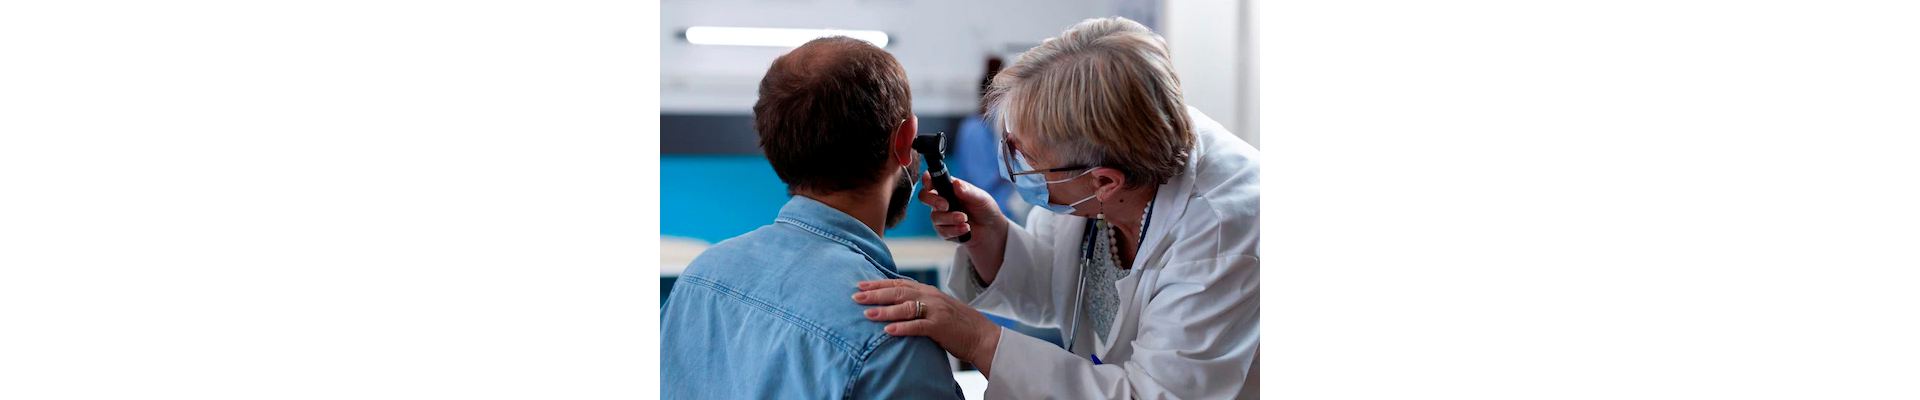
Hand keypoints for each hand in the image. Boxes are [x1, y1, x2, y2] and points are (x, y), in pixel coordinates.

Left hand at [853, 279, 1002, 375]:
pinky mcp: (940, 326)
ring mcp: (936, 310)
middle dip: (876, 294)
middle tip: (856, 296)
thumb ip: (918, 304)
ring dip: (885, 310)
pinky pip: (918, 326)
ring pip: (906, 307)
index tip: (860, 285)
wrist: (982, 336)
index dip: (878, 284)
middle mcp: (931, 296)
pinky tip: (888, 331)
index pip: (899, 283)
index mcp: (928, 291)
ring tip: (867, 313)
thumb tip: (895, 304)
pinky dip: (902, 328)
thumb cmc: (957, 324)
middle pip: (899, 291)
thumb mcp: (937, 308)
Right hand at [919, 173, 1009, 283]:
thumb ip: (968, 191)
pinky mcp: (944, 231)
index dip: (927, 180)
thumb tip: (956, 184)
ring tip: (965, 219)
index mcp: (949, 188)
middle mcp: (942, 200)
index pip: (932, 180)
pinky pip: (942, 231)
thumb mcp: (981, 198)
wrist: (991, 230)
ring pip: (935, 217)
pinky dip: (954, 230)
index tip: (930, 185)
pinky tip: (966, 228)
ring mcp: (942, 216)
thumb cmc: (985, 209)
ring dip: (950, 218)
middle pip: (924, 197)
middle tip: (946, 205)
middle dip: (933, 201)